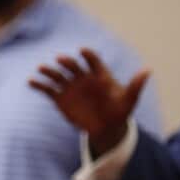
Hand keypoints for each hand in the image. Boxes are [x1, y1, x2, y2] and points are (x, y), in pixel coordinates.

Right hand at [29, 48, 149, 155]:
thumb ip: (135, 85)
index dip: (88, 56)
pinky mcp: (60, 98)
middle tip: (61, 59)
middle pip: (72, 65)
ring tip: (41, 69)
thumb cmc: (119, 111)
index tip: (83, 51)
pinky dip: (39, 85)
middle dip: (67, 62)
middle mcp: (82, 77)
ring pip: (58, 75)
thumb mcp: (129, 100)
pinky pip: (48, 89)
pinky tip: (30, 82)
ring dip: (49, 71)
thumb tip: (148, 70)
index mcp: (98, 74)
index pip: (93, 60)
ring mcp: (70, 86)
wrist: (106, 128)